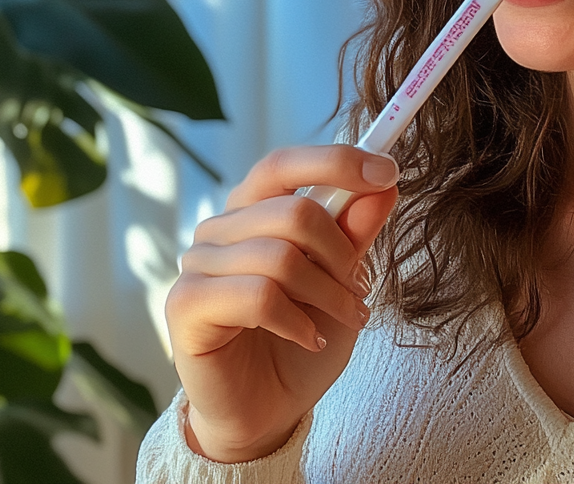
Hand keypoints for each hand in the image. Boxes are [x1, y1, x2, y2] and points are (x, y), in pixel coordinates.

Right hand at [165, 145, 399, 461]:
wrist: (269, 411)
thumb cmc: (304, 335)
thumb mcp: (344, 280)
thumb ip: (356, 232)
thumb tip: (384, 184)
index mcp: (253, 209)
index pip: (284, 164)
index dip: (336, 162)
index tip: (388, 172)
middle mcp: (220, 228)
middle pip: (293, 211)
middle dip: (341, 252)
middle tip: (360, 287)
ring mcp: (197, 265)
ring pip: (279, 256)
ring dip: (328, 292)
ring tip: (346, 316)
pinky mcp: (185, 306)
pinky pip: (257, 296)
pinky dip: (298, 320)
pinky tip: (312, 339)